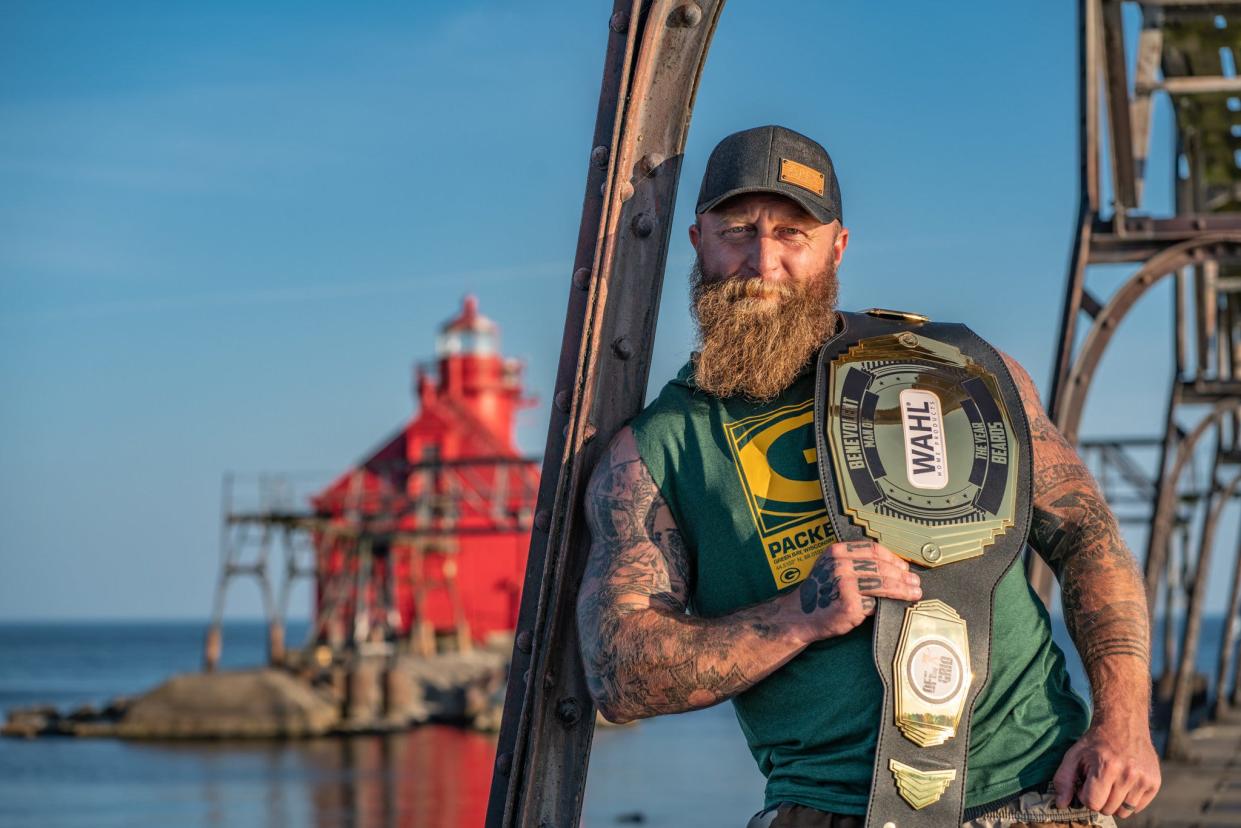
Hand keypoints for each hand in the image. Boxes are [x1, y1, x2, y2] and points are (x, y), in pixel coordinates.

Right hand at [789, 540, 921, 641]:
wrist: (801, 616)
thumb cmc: (821, 593)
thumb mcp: (832, 568)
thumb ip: (855, 563)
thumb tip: (891, 567)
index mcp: (837, 551)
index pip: (873, 549)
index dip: (893, 558)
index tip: (904, 567)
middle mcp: (840, 564)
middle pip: (881, 566)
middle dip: (902, 575)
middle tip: (915, 582)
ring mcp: (844, 584)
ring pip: (883, 584)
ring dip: (903, 589)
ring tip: (914, 593)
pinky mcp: (850, 604)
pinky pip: (876, 602)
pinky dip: (889, 604)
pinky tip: (898, 605)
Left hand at [1052, 720, 1160, 816]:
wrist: (1123, 724)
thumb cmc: (1096, 742)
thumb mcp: (1073, 755)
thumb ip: (1063, 780)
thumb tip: (1060, 804)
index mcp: (1106, 767)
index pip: (1093, 803)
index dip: (1085, 795)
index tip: (1086, 783)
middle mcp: (1128, 775)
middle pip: (1108, 809)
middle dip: (1099, 799)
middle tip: (1098, 782)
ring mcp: (1144, 780)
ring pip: (1124, 812)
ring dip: (1114, 802)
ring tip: (1111, 783)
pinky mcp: (1154, 783)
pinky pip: (1137, 808)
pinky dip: (1128, 801)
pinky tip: (1123, 784)